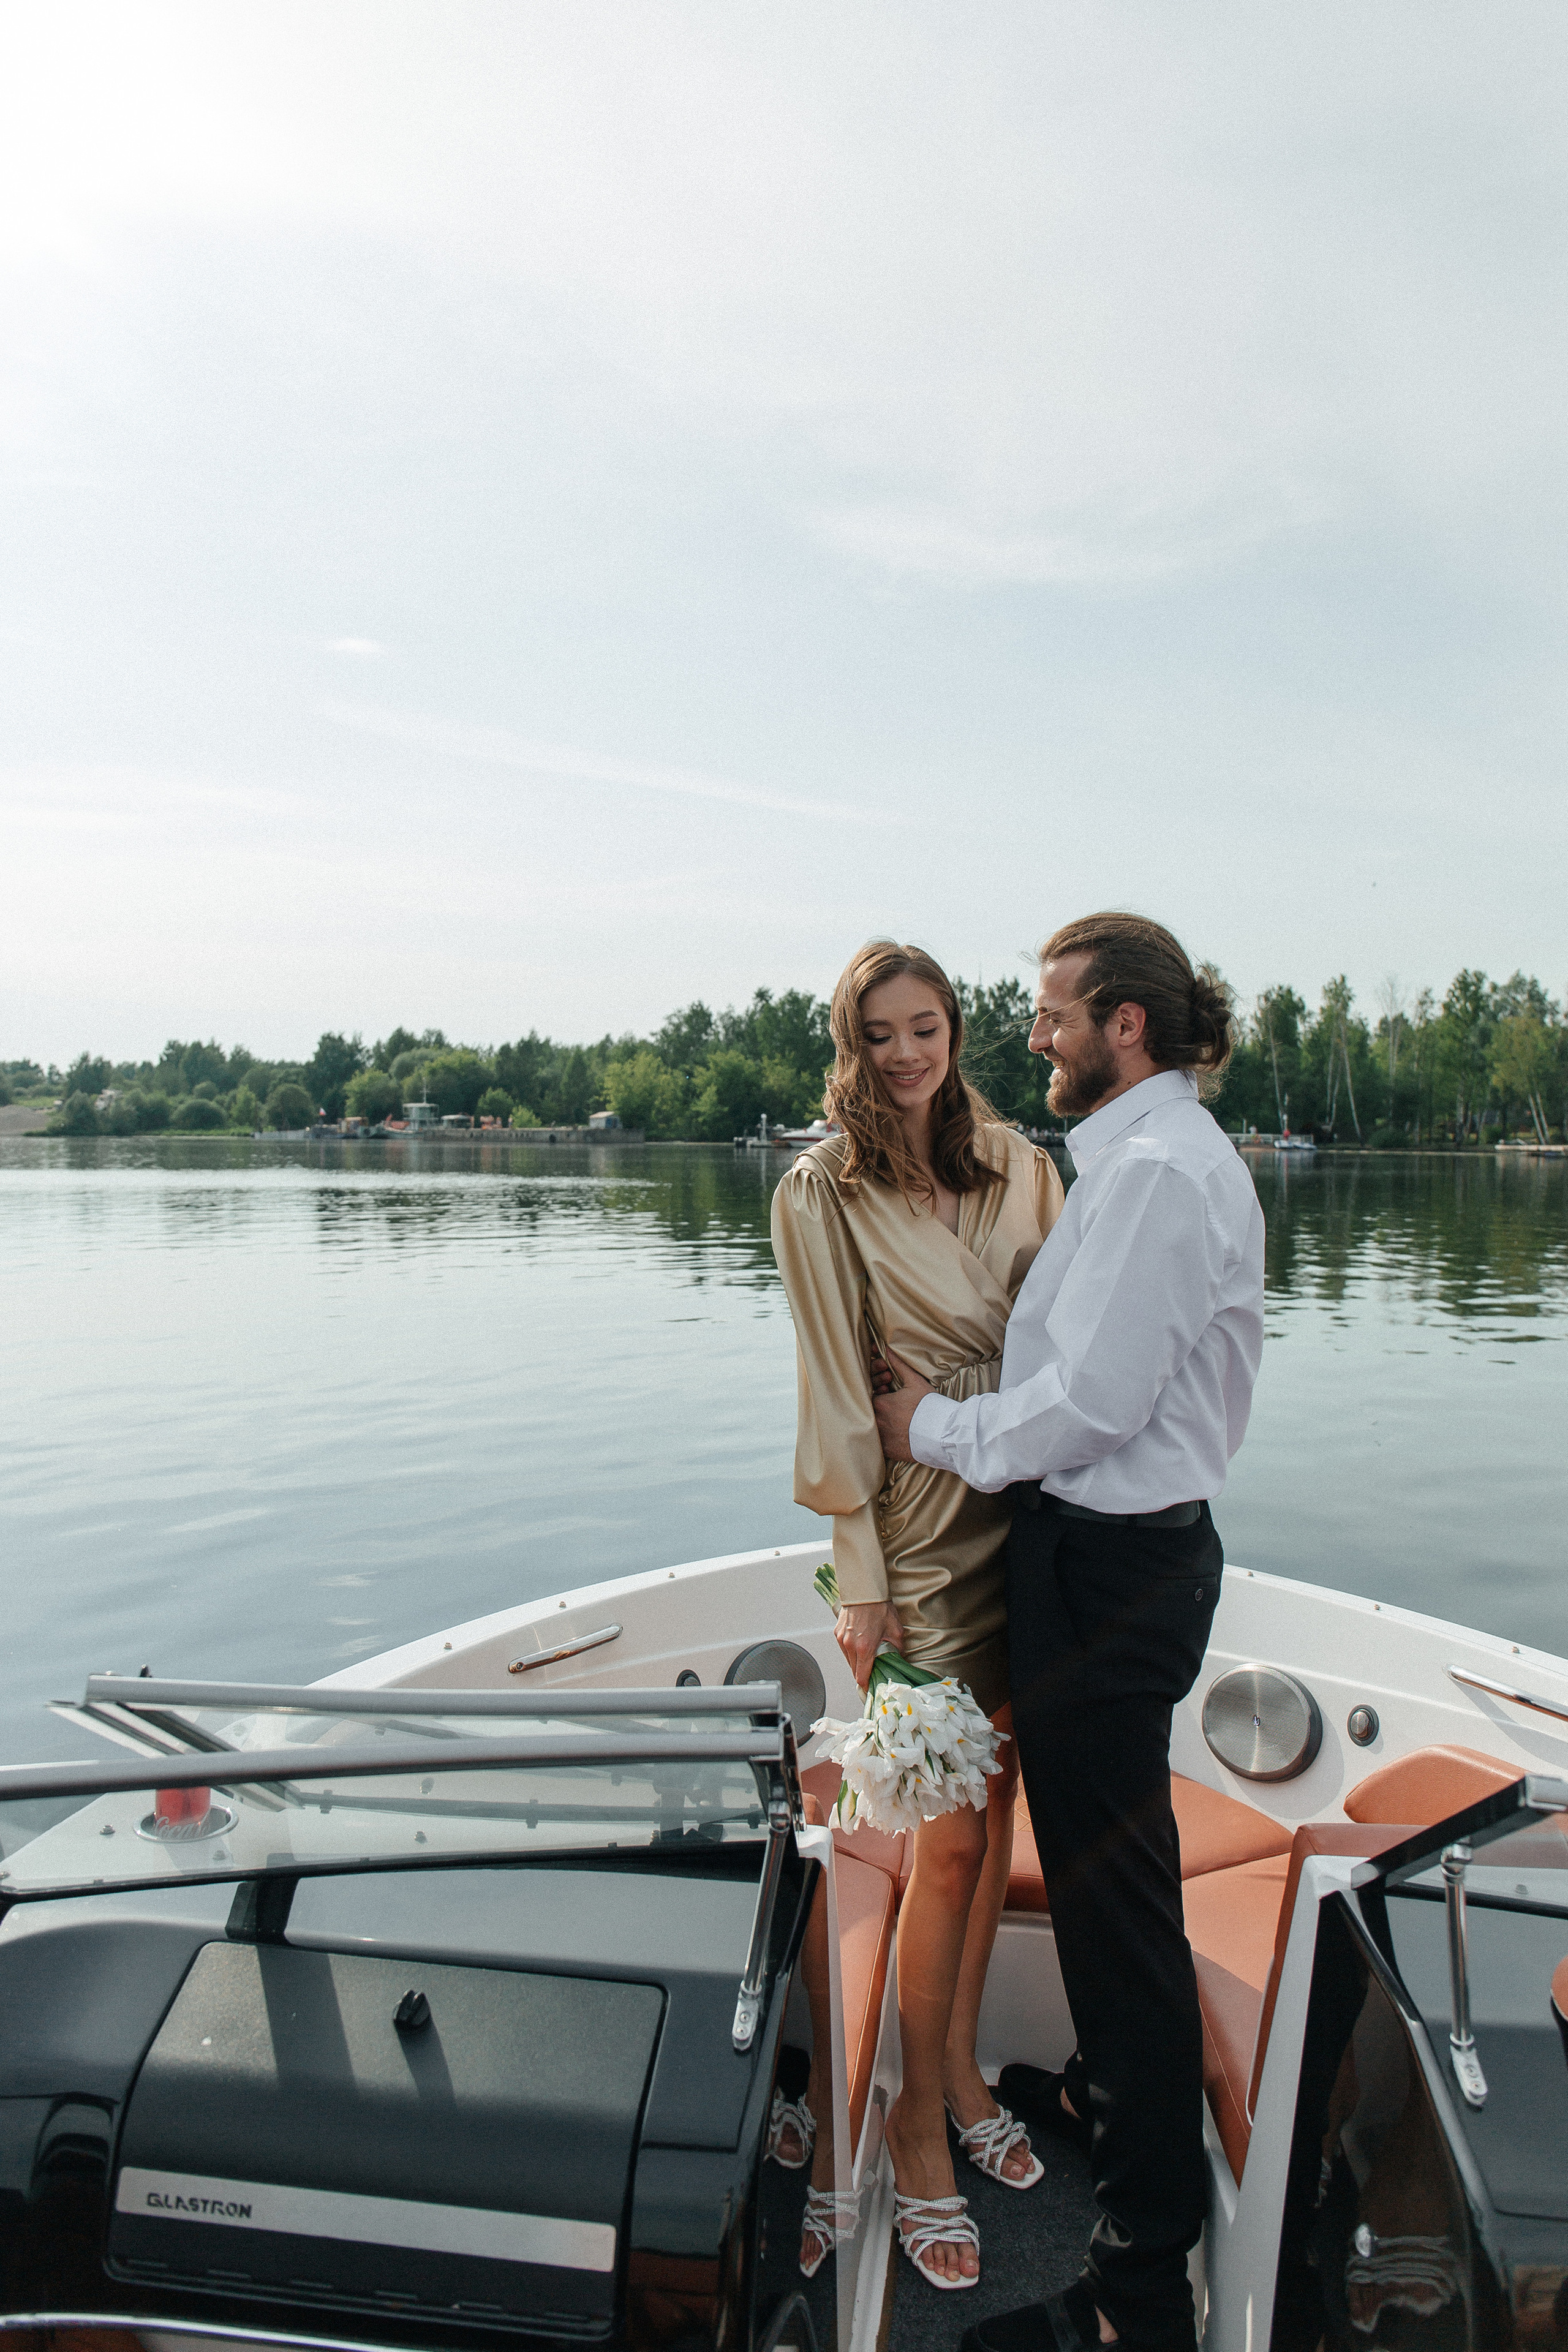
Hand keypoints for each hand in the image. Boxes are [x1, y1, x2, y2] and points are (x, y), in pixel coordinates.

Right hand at [836, 1602, 904, 1689]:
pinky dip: (851, 1651)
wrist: (864, 1590)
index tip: (871, 1688)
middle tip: (873, 1674)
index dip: (867, 1685)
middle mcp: (849, 1646)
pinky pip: (844, 1649)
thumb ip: (896, 1649)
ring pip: (848, 1660)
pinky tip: (861, 1645)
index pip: (861, 1676)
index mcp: (864, 1648)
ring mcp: (841, 1639)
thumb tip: (897, 1659)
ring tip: (868, 1658)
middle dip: (863, 1674)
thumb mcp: (895, 1630)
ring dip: (857, 1663)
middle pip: (854, 1671)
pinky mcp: (837, 1632)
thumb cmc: (880, 1608)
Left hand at [871, 1347, 932, 1463]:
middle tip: (892, 1407)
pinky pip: (877, 1445)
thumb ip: (898, 1365)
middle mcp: (876, 1420)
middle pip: (868, 1411)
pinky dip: (882, 1439)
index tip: (887, 1391)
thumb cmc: (929, 1406)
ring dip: (878, 1423)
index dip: (878, 1391)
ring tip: (893, 1421)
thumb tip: (887, 1348)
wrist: (941, 1434)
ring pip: (871, 1428)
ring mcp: (880, 1437)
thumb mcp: (914, 1382)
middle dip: (877, 1407)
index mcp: (880, 1403)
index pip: (870, 1395)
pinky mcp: (886, 1451)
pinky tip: (892, 1435)